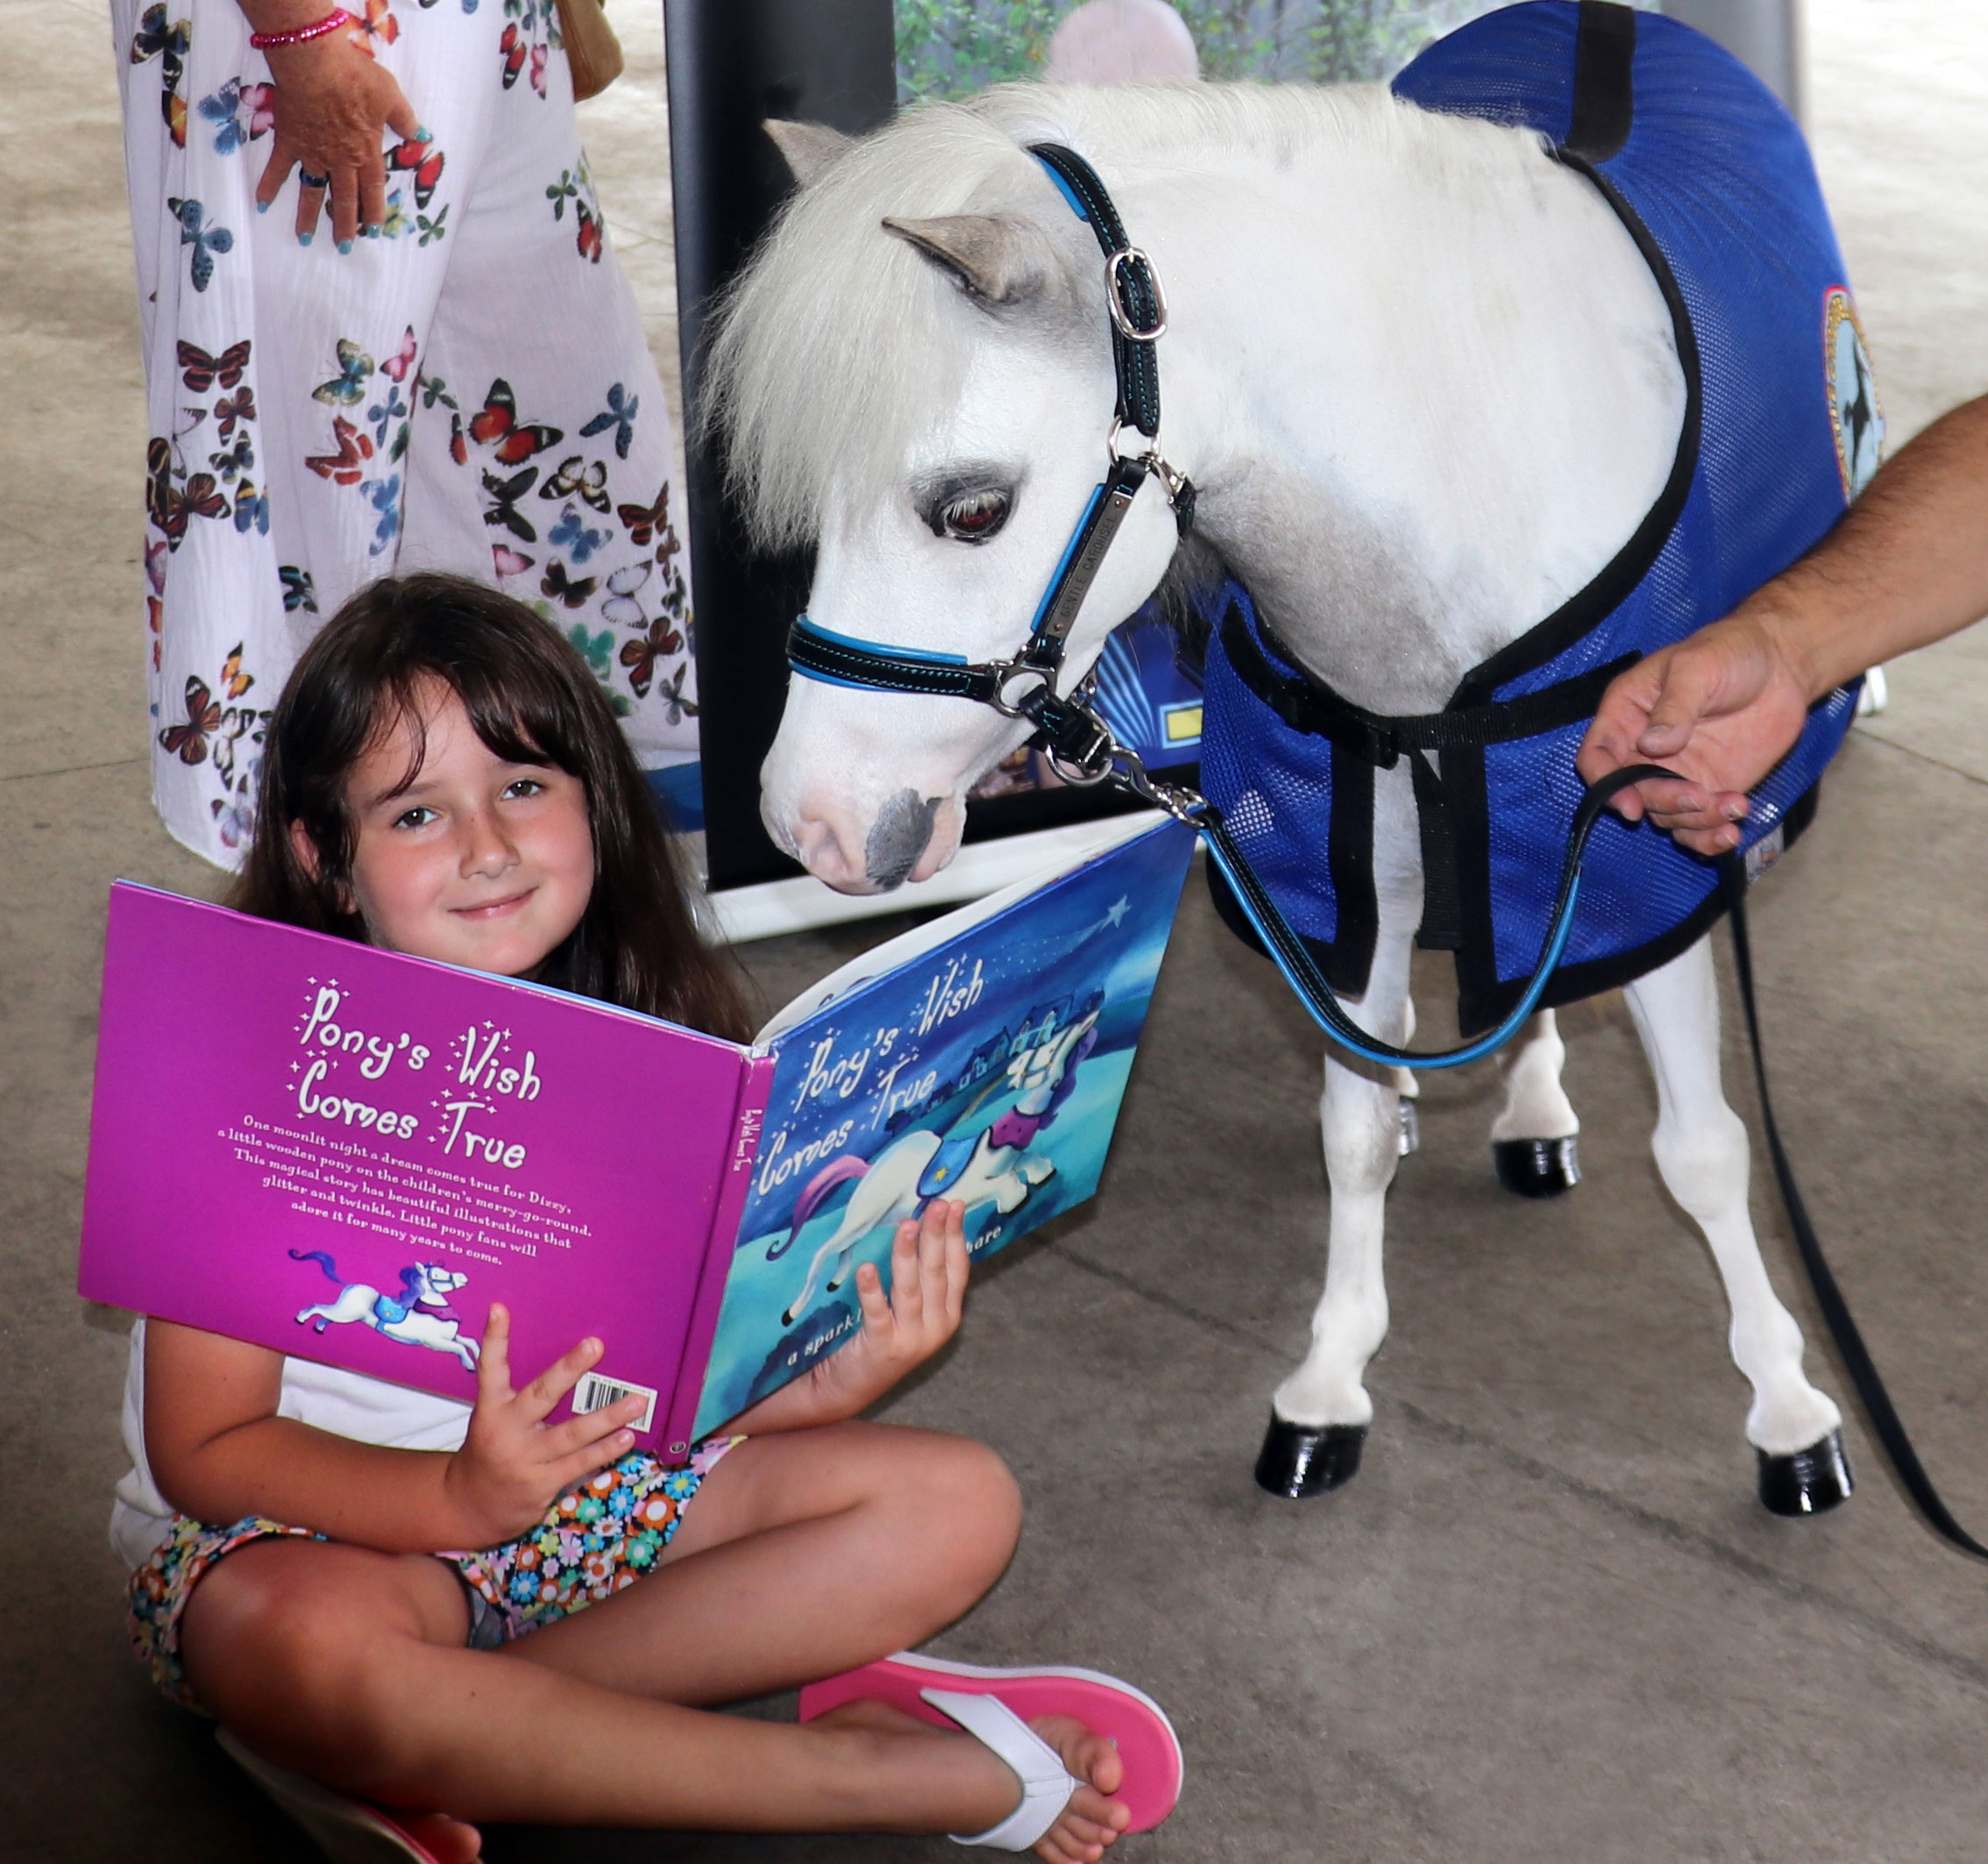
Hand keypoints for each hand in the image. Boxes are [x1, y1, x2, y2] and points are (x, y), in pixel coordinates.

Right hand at [252, 25, 423, 248]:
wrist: (314, 62)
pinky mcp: (288, 141)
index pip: (373, 190)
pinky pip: (277, 168)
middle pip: (345, 199)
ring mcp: (313, 154)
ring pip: (313, 191)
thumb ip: (405, 120)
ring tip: (305, 239)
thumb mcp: (390, 96)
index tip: (374, 231)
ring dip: (309, 217)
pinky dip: (268, 186)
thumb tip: (423, 137)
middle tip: (344, 247)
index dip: (374, 212)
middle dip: (346, 225)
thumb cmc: (355, 77)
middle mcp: (340, 161)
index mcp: (366, 153)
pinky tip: (261, 204)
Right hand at [441, 1304, 647, 1547]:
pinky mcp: (540, 1484)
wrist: (470, 1506)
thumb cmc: (494, 1449)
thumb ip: (523, 1394)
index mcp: (491, 1408)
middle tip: (595, 1344)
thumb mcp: (495, 1418)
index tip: (500, 1308)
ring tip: (637, 1402)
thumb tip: (571, 1361)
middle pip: (541, 1395)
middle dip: (568, 1369)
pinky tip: (627, 1438)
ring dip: (607, 1418)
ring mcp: (524, 1459)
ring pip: (570, 1435)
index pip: (490, 1368)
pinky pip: (579, 1464)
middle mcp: (505, 1430)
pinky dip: (605, 1451)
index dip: (495, 1338)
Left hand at [740, 1199, 971, 1432]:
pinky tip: (867, 1269)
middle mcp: (935, 1328)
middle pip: (936, 1273)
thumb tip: (920, 1226)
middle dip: (936, 1235)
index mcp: (947, 1315)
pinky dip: (872, 1291)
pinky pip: (877, 1313)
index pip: (957, 1269)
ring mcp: (910, 1340)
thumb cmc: (880, 1338)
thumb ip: (921, 1280)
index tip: (954, 1204)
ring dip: (908, 1255)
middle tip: (935, 1204)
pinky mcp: (881, 1347)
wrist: (850, 1386)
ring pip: (911, 1289)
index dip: (956, 1235)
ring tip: (906, 1225)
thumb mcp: (911, 1312)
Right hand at [1575, 610, 1813, 855]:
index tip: (1632, 805)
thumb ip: (1674, 706)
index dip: (1606, 784)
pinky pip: (1696, 826)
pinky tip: (1731, 832)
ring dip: (1695, 821)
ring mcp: (1676, 773)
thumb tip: (1653, 745)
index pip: (1597, 757)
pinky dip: (1709, 838)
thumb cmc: (1731, 651)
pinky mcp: (1708, 788)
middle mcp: (1643, 750)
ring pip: (1665, 816)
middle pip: (1632, 793)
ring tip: (1733, 805)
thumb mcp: (1697, 668)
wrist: (1782, 664)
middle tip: (1698, 797)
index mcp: (1627, 714)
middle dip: (1662, 802)